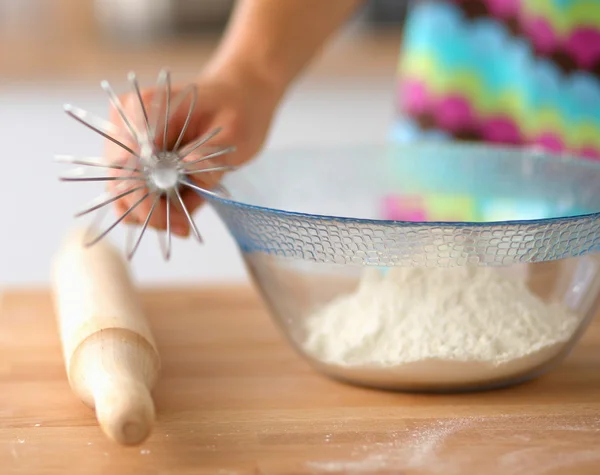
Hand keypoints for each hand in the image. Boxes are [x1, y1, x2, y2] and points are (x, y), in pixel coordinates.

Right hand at [105, 68, 280, 236]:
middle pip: (118, 180)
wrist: (237, 98)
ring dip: (153, 213)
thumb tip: (188, 172)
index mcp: (147, 108)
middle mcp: (128, 123)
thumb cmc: (237, 109)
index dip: (142, 196)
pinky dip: (158, 208)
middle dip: (148, 211)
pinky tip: (182, 213)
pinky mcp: (138, 159)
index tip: (166, 220)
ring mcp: (129, 142)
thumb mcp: (233, 133)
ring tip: (186, 222)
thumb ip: (208, 156)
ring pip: (123, 192)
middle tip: (183, 227)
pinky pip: (138, 193)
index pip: (127, 160)